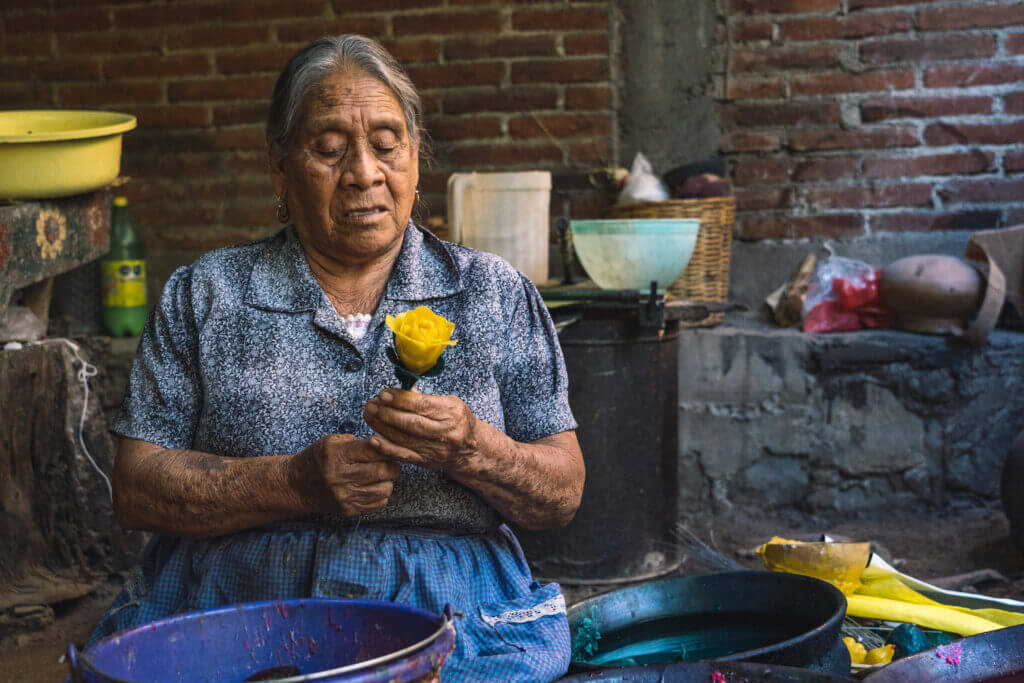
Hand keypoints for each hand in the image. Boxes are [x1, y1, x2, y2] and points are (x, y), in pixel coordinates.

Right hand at [291, 434, 400, 516]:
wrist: (296, 485)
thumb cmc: (318, 459)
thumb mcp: (332, 441)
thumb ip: (358, 442)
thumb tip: (386, 446)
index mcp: (337, 455)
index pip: (373, 450)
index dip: (388, 448)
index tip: (390, 448)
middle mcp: (340, 477)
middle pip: (383, 471)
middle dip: (393, 466)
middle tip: (390, 463)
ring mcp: (344, 496)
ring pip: (385, 489)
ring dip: (388, 481)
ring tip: (380, 476)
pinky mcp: (348, 510)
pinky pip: (379, 504)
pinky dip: (381, 495)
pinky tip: (371, 488)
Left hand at [363, 389, 479, 471]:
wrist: (470, 449)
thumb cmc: (457, 420)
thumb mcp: (449, 403)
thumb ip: (426, 398)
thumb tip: (399, 392)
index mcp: (452, 412)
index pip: (422, 405)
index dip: (400, 399)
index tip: (383, 394)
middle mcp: (446, 432)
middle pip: (412, 423)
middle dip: (387, 413)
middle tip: (371, 404)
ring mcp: (436, 449)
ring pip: (405, 438)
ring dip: (382, 427)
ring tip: (369, 415)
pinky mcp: (427, 461)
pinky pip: (404, 455)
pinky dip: (387, 448)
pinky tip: (373, 440)